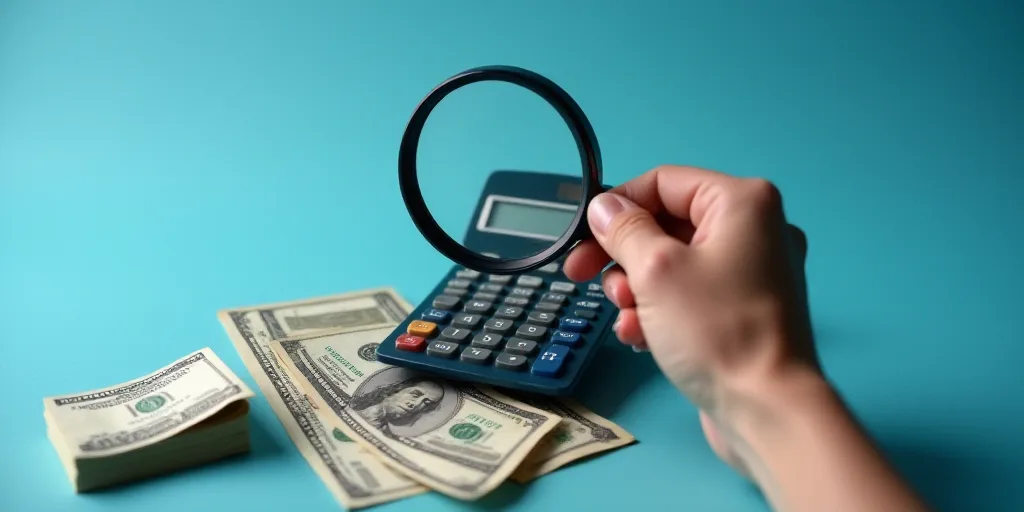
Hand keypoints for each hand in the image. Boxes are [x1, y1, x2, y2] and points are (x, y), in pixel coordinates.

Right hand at [563, 165, 818, 475]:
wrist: (768, 410)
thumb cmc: (718, 331)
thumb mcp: (655, 270)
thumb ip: (624, 230)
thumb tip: (604, 207)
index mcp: (742, 202)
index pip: (662, 183)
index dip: (617, 207)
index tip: (583, 239)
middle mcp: (755, 229)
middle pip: (666, 224)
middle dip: (623, 255)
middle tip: (584, 277)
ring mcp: (753, 272)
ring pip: (673, 263)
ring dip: (637, 288)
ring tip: (626, 318)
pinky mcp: (744, 310)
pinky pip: (691, 294)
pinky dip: (660, 310)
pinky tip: (641, 338)